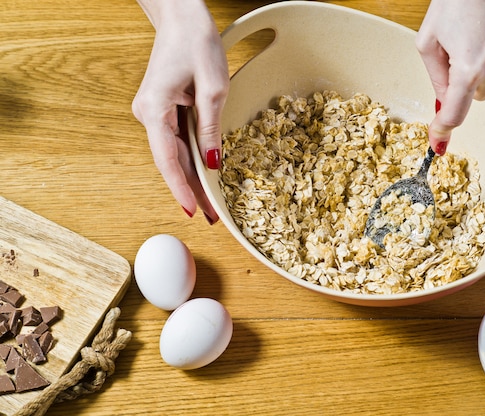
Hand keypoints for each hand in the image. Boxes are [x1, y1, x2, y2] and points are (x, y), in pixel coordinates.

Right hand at [132, 0, 228, 221]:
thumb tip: (211, 162)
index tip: (192, 210)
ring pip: (174, 154)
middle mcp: (147, 114)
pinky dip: (191, 160)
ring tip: (211, 204)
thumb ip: (211, 128)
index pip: (167, 159)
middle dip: (192, 190)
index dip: (181, 188)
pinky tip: (204, 178)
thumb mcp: (214, 88)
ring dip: (193, 178)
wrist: (181, 17)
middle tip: (210, 217)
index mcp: (154, 109)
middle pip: (171, 161)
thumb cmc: (196, 43)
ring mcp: (153, 113)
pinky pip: (177, 141)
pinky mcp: (162, 110)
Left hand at [416, 0, 484, 153]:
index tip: (438, 140)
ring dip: (481, 68)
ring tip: (477, 36)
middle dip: (463, 83)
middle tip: (457, 52)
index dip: (443, 129)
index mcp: (468, 69)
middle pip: (473, 97)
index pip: (455, 114)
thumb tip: (442, 102)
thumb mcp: (429, 40)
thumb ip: (435, 77)